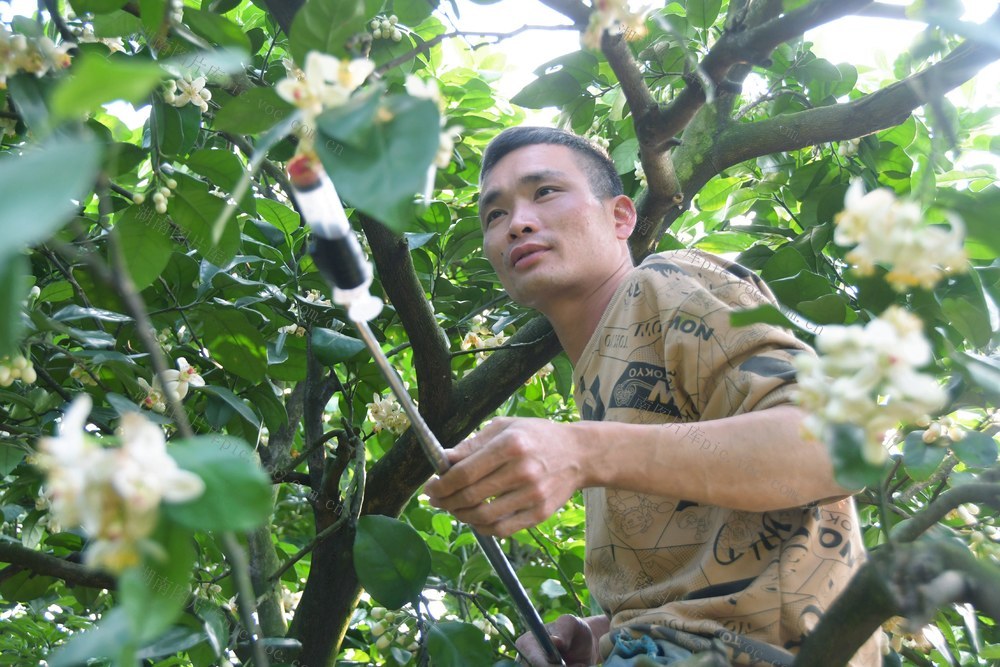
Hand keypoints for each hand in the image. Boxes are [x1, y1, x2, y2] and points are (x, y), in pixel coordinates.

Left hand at [423, 417, 586, 536]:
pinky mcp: (540, 513)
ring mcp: (532, 495)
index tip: (430, 486)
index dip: (441, 484)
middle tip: (435, 499)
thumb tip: (443, 460)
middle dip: (445, 501)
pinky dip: (481, 528)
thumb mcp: (505, 427)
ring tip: (453, 508)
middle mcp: (522, 471)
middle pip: (470, 496)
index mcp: (510, 445)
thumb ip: (473, 444)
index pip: (464, 473)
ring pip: (483, 516)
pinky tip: (474, 519)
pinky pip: (502, 530)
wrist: (579, 454)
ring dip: (460, 515)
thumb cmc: (537, 436)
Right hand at [515, 615, 599, 666]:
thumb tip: (555, 641)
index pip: (533, 661)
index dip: (550, 666)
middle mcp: (525, 661)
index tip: (566, 665)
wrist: (582, 647)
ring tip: (578, 665)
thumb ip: (564, 629)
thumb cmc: (575, 631)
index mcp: (526, 643)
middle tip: (578, 665)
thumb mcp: (572, 624)